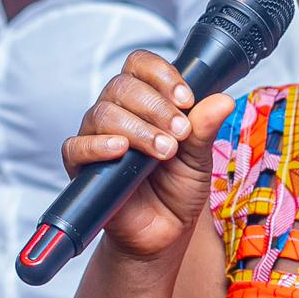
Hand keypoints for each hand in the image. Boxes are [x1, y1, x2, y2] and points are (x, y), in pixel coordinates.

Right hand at [62, 50, 235, 263]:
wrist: (164, 231)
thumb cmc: (178, 188)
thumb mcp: (199, 157)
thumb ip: (205, 128)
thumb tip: (222, 100)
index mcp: (145, 101)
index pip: (141, 66)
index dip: (162, 75)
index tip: (186, 99)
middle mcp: (117, 113)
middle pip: (122, 86)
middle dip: (156, 106)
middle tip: (180, 133)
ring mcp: (97, 137)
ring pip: (102, 113)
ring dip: (137, 128)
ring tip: (163, 151)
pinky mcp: (81, 166)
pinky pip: (75, 146)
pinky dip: (97, 145)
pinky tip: (120, 149)